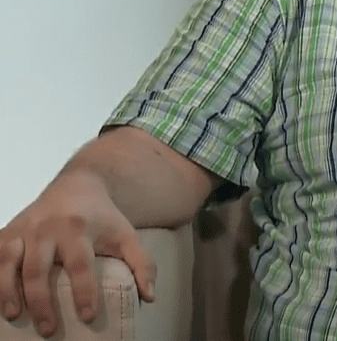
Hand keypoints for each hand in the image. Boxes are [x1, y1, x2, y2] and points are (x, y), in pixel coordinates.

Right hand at [0, 173, 156, 337]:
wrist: (80, 182)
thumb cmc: (103, 217)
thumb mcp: (127, 234)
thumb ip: (142, 263)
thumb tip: (149, 297)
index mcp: (80, 228)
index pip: (80, 264)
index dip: (84, 291)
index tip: (89, 316)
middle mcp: (48, 227)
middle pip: (39, 268)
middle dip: (41, 302)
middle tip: (49, 330)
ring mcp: (25, 227)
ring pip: (9, 261)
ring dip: (8, 291)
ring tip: (14, 316)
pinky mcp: (9, 230)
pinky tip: (0, 298)